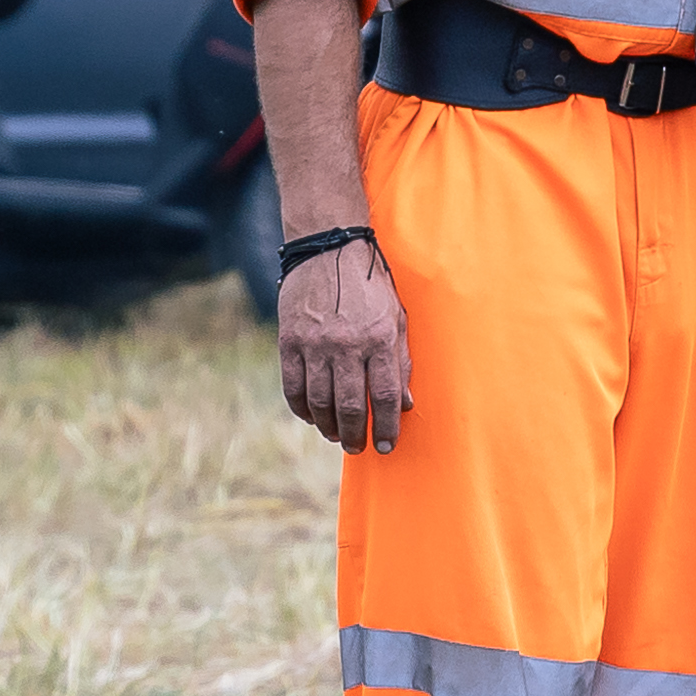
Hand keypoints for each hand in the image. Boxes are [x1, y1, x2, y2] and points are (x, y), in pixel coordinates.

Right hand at [279, 238, 414, 455]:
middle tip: (358, 447)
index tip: (385, 446)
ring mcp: (315, 344)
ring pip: (320, 402)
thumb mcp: (396, 317)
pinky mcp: (290, 341)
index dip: (385, 428)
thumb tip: (405, 405)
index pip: (384, 397)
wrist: (328, 248)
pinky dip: (302, 408)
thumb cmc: (369, 285)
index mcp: (379, 338)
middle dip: (356, 435)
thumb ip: (401, 361)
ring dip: (328, 426)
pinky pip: (293, 387)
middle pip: (350, 406)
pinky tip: (312, 415)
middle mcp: (347, 344)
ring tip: (337, 435)